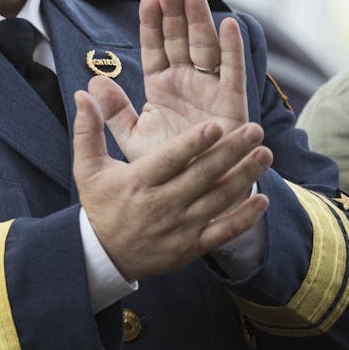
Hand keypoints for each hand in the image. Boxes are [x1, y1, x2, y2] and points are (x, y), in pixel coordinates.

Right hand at [72, 90, 270, 280]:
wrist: (104, 256)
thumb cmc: (100, 205)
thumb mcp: (87, 168)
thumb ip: (89, 130)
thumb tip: (83, 93)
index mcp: (139, 182)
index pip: (170, 160)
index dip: (193, 143)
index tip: (214, 124)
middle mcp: (162, 204)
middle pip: (201, 176)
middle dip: (231, 153)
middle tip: (255, 130)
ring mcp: (180, 227)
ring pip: (217, 200)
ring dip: (244, 178)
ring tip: (265, 155)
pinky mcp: (192, 246)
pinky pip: (223, 232)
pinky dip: (244, 218)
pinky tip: (262, 200)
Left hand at [89, 0, 250, 162]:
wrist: (195, 199)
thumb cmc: (166, 169)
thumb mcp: (133, 139)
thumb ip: (114, 112)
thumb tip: (91, 83)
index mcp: (161, 87)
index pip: (155, 49)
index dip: (152, 25)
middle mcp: (186, 84)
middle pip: (180, 41)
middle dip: (175, 13)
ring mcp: (210, 91)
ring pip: (205, 49)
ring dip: (200, 21)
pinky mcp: (233, 105)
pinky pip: (234, 73)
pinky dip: (232, 49)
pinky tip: (227, 25)